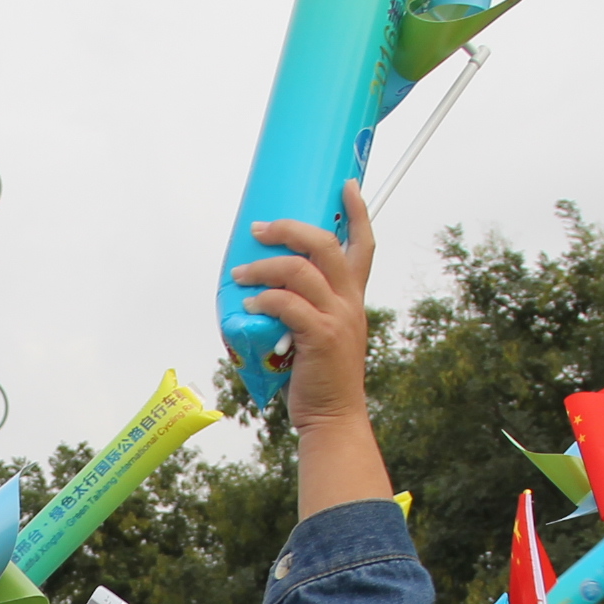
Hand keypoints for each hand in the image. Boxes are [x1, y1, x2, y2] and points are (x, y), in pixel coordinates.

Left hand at [232, 180, 375, 431]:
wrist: (333, 418)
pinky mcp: (320, 338)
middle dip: (291, 228)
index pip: (364, 244)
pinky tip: (247, 304)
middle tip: (259, 229)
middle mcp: (350, 302)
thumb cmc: (320, 378)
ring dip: (264, 266)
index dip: (357, 211)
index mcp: (354, 297)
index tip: (347, 184)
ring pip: (300, 271)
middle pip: (326, 244)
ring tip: (240, 272)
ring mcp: (337, 318)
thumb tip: (264, 289)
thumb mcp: (323, 334)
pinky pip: (288, 304)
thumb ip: (306, 308)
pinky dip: (264, 299)